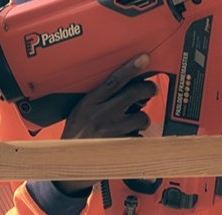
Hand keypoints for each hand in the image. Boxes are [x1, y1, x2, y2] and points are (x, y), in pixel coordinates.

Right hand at [53, 54, 155, 194]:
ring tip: (135, 121)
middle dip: (148, 88)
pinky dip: (138, 136)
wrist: (70, 162)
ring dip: (143, 117)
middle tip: (151, 88)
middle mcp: (101, 114)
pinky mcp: (121, 146)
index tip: (143, 58)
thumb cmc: (76, 135)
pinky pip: (139, 136)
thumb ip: (98, 99)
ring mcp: (112, 131)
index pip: (113, 81)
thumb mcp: (80, 111)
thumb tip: (124, 86)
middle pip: (133, 93)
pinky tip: (129, 138)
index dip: (130, 68)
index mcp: (89, 103)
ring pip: (141, 116)